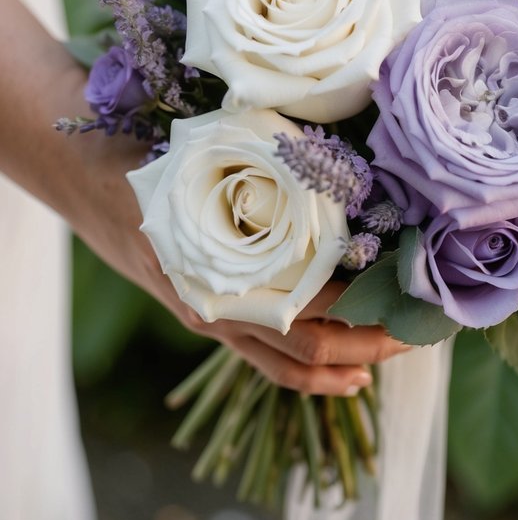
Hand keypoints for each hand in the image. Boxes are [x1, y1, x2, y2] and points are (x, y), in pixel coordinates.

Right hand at [58, 70, 408, 395]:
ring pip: (290, 362)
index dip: (363, 299)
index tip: (411, 281)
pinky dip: (312, 372)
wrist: (90, 182)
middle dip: (372, 339)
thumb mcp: (206, 152)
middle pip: (309, 342)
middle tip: (424, 323)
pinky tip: (350, 373)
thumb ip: (262, 157)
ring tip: (401, 349)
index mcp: (220, 265)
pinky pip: (268, 360)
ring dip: (350, 362)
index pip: (307, 299)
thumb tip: (330, 146)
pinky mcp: (215, 318)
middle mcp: (219, 304)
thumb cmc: (153, 160)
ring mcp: (215, 318)